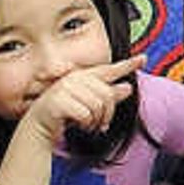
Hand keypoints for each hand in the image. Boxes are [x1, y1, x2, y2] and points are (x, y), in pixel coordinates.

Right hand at [20, 53, 138, 145]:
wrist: (40, 126)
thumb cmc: (65, 114)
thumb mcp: (90, 104)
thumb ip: (108, 95)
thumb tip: (127, 87)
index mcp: (84, 77)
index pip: (109, 70)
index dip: (127, 65)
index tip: (143, 58)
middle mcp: (75, 79)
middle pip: (107, 95)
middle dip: (107, 114)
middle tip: (101, 124)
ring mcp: (65, 88)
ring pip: (97, 106)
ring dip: (96, 121)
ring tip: (89, 125)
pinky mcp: (59, 101)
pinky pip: (86, 115)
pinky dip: (86, 125)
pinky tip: (79, 126)